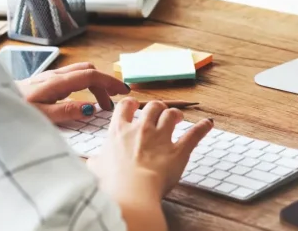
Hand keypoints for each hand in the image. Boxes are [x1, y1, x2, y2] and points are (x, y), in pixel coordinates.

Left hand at [17, 62, 129, 122]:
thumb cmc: (15, 111)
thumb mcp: (41, 116)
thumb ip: (66, 111)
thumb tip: (91, 108)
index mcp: (56, 82)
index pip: (91, 75)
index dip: (109, 82)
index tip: (123, 92)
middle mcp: (54, 75)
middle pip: (88, 71)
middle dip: (104, 84)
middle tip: (112, 103)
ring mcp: (49, 76)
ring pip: (79, 72)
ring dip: (94, 84)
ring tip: (100, 104)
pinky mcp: (44, 81)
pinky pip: (71, 77)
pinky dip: (83, 85)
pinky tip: (81, 100)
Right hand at [88, 98, 213, 202]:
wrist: (131, 192)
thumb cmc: (111, 183)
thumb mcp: (95, 169)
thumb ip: (95, 162)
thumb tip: (89, 162)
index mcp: (119, 131)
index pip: (126, 106)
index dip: (132, 104)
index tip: (135, 106)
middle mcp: (141, 129)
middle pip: (152, 106)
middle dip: (157, 107)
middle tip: (159, 113)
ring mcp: (161, 138)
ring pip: (171, 115)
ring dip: (175, 114)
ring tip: (178, 117)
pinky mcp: (178, 151)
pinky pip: (193, 135)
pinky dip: (202, 128)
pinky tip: (208, 124)